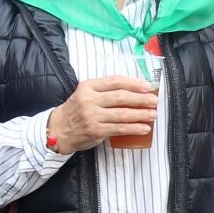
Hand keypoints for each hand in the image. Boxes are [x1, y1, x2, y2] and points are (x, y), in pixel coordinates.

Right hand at [43, 76, 159, 153]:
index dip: (134, 83)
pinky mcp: (96, 131)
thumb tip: (134, 90)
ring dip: (141, 114)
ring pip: (123, 114)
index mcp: (88, 86)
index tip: (147, 86)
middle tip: (154, 100)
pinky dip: (134, 128)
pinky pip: (120, 129)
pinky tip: (144, 128)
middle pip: (121, 97)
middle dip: (141, 99)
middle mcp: (90, 100)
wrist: (59, 129)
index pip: (115, 81)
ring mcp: (93, 116)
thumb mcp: (85, 93)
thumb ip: (104, 90)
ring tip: (153, 114)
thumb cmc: (76, 110)